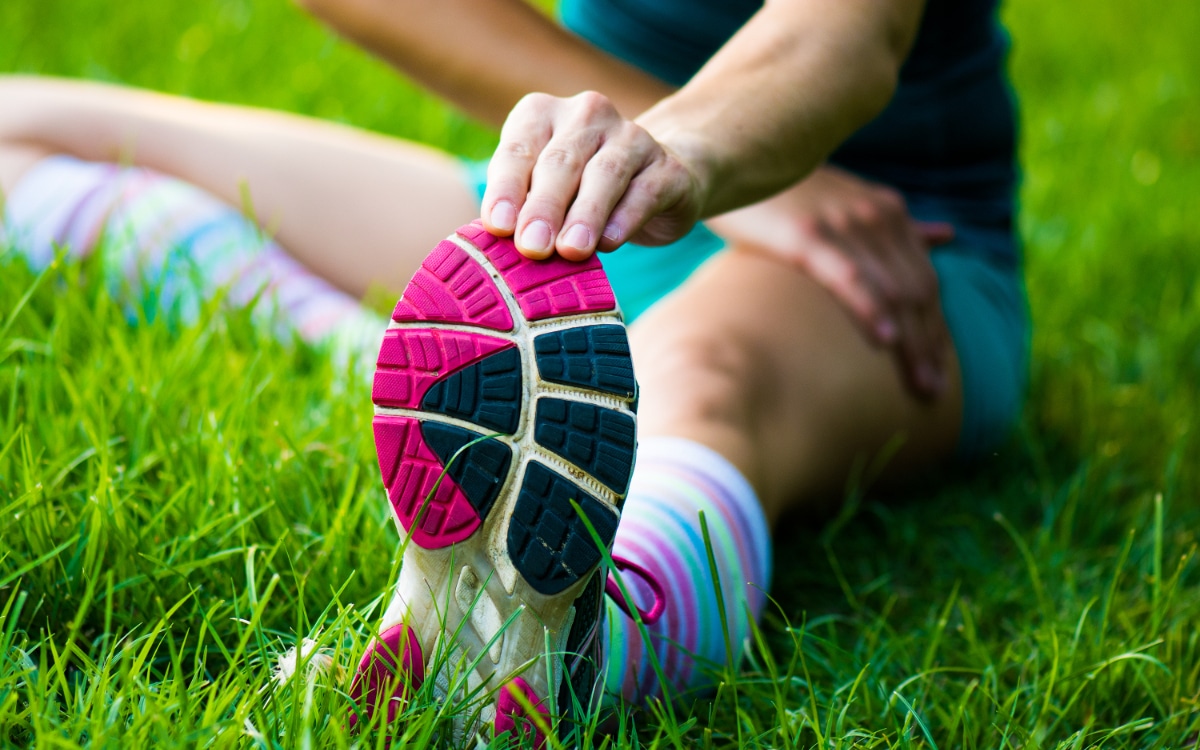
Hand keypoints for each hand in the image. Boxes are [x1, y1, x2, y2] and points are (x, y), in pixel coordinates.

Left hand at [480, 91, 703, 260]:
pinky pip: (644, 193)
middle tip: (532, 247)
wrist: (658, 182)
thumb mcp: (542, 193)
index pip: (518, 150)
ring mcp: (632, 138)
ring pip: (605, 175)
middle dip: (543, 207)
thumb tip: (503, 244)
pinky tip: (610, 243)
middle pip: (560, 163)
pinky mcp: (668, 169)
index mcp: (542, 114)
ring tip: (570, 251)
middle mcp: (587, 115)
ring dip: (585, 216)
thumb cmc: (580, 192)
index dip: (506, 189)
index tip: (498, 226)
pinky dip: (624, 219)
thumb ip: (521, 211)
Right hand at [707, 166, 954, 399]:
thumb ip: (898, 225)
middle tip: (933, 392)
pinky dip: (869, 309)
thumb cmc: (785, 189)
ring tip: (920, 384)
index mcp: (887, 211)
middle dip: (929, 344)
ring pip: (890, 291)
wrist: (731, 159)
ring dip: (910, 342)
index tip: (942, 370)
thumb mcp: (850, 199)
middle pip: (915, 291)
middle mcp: (874, 216)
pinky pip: (847, 278)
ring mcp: (841, 224)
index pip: (924, 279)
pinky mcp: (805, 235)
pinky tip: (884, 342)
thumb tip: (947, 236)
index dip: (935, 327)